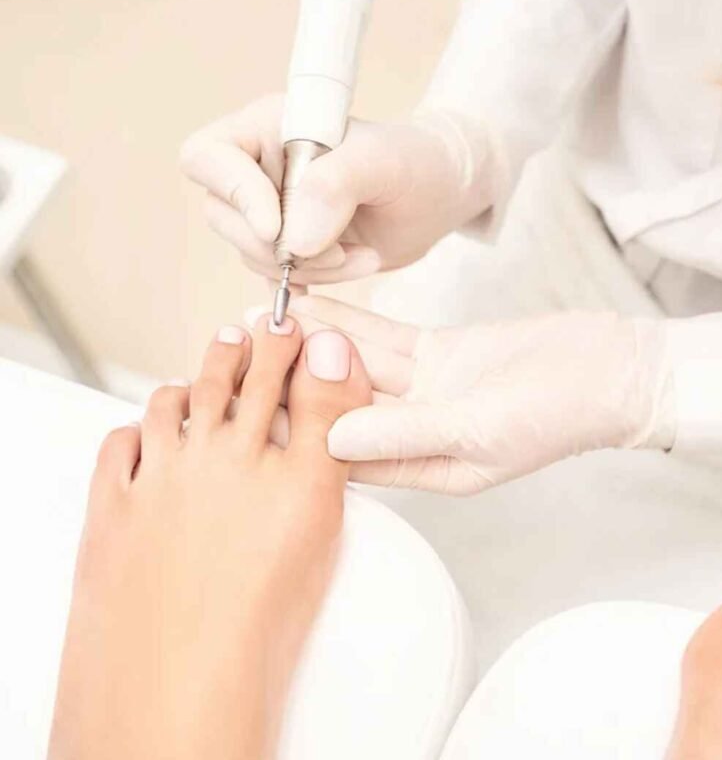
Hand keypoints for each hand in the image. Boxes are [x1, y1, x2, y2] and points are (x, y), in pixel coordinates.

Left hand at [49, 318, 371, 759]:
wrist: (181, 670)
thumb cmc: (261, 612)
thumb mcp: (322, 513)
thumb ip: (330, 431)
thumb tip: (334, 367)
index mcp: (275, 461)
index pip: (288, 381)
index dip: (297, 345)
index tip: (302, 326)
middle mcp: (214, 455)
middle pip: (232, 381)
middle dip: (252, 346)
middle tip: (261, 326)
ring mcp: (158, 477)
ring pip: (174, 402)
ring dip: (196, 376)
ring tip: (209, 361)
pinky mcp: (113, 507)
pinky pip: (119, 448)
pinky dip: (135, 429)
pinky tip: (146, 428)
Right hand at [179, 94, 497, 283]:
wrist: (441, 196)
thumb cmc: (417, 163)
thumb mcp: (387, 163)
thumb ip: (337, 185)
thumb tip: (293, 237)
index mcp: (268, 127)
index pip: (207, 157)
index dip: (235, 194)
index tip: (278, 226)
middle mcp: (259, 167)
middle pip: (223, 215)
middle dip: (280, 246)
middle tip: (340, 252)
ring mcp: (271, 209)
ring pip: (253, 254)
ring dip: (309, 268)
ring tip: (362, 256)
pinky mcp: (290, 246)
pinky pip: (276, 277)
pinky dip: (312, 283)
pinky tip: (351, 267)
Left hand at [269, 296, 675, 494]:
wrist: (610, 371)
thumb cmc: (558, 415)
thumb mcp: (477, 431)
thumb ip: (407, 433)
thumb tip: (330, 441)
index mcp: (424, 470)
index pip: (342, 459)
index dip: (290, 435)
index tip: (242, 408)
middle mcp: (417, 434)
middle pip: (338, 408)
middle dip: (289, 381)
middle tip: (238, 352)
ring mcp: (428, 392)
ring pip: (356, 367)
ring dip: (312, 343)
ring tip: (259, 318)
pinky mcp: (442, 355)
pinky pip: (386, 339)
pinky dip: (352, 320)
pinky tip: (314, 301)